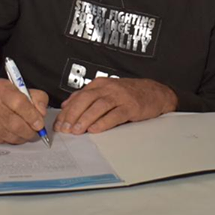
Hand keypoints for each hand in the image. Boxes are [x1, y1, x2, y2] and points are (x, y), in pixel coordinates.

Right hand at [0, 80, 48, 144]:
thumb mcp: (18, 89)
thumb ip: (36, 98)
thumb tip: (42, 113)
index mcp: (1, 89)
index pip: (20, 103)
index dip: (33, 115)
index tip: (40, 123)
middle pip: (17, 124)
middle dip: (30, 131)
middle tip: (36, 131)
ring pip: (11, 136)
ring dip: (22, 137)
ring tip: (24, 132)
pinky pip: (2, 142)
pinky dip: (11, 140)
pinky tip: (10, 133)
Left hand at [56, 77, 177, 133]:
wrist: (155, 92)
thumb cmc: (129, 94)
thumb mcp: (107, 91)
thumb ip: (87, 97)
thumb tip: (66, 105)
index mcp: (100, 84)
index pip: (79, 96)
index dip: (67, 111)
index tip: (58, 124)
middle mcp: (109, 88)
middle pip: (86, 100)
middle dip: (73, 115)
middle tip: (64, 128)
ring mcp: (120, 97)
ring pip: (99, 106)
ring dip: (85, 119)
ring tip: (76, 131)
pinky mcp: (131, 107)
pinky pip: (115, 115)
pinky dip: (103, 122)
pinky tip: (95, 130)